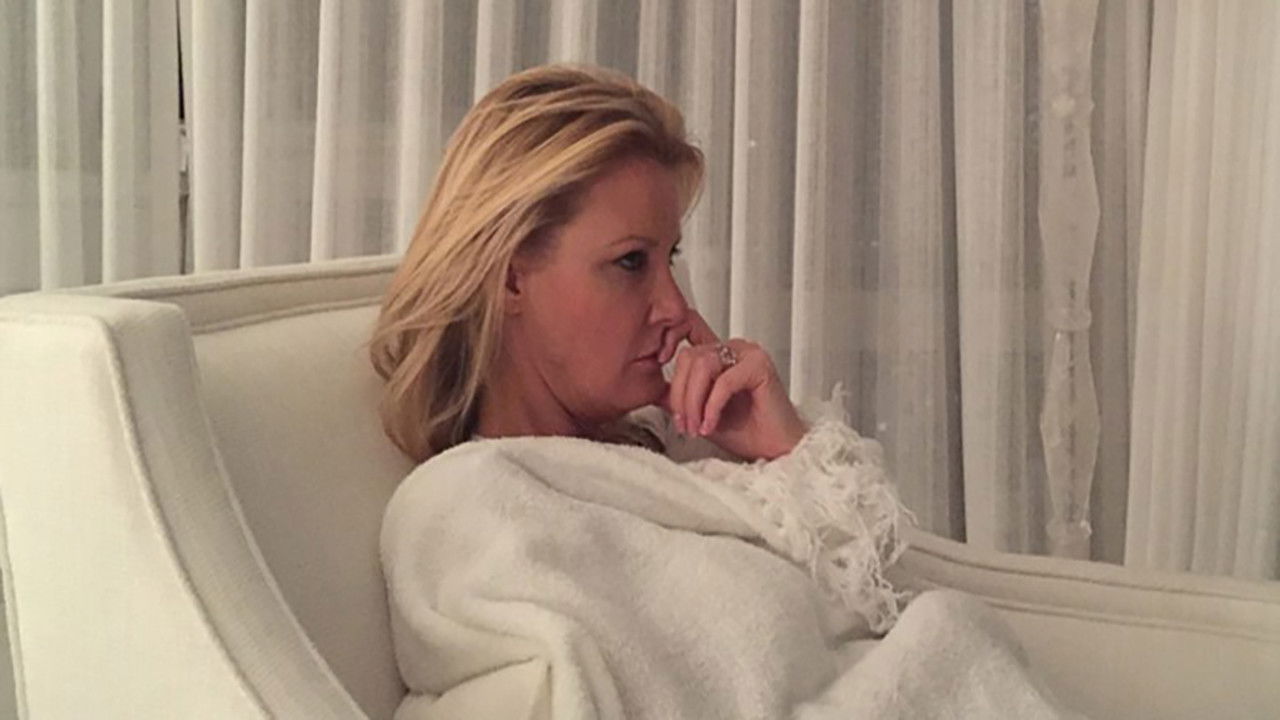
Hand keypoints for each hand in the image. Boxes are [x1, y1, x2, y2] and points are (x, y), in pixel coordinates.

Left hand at [660, 310, 807, 460]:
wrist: (776, 451)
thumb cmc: (747, 433)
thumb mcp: (700, 414)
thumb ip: (680, 398)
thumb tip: (654, 392)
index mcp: (721, 354)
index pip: (688, 332)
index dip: (670, 339)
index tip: (659, 367)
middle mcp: (735, 349)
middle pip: (690, 355)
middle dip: (680, 394)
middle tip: (683, 424)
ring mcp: (749, 354)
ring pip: (703, 364)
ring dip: (693, 401)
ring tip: (696, 426)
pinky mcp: (760, 367)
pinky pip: (724, 381)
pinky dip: (712, 406)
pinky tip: (711, 425)